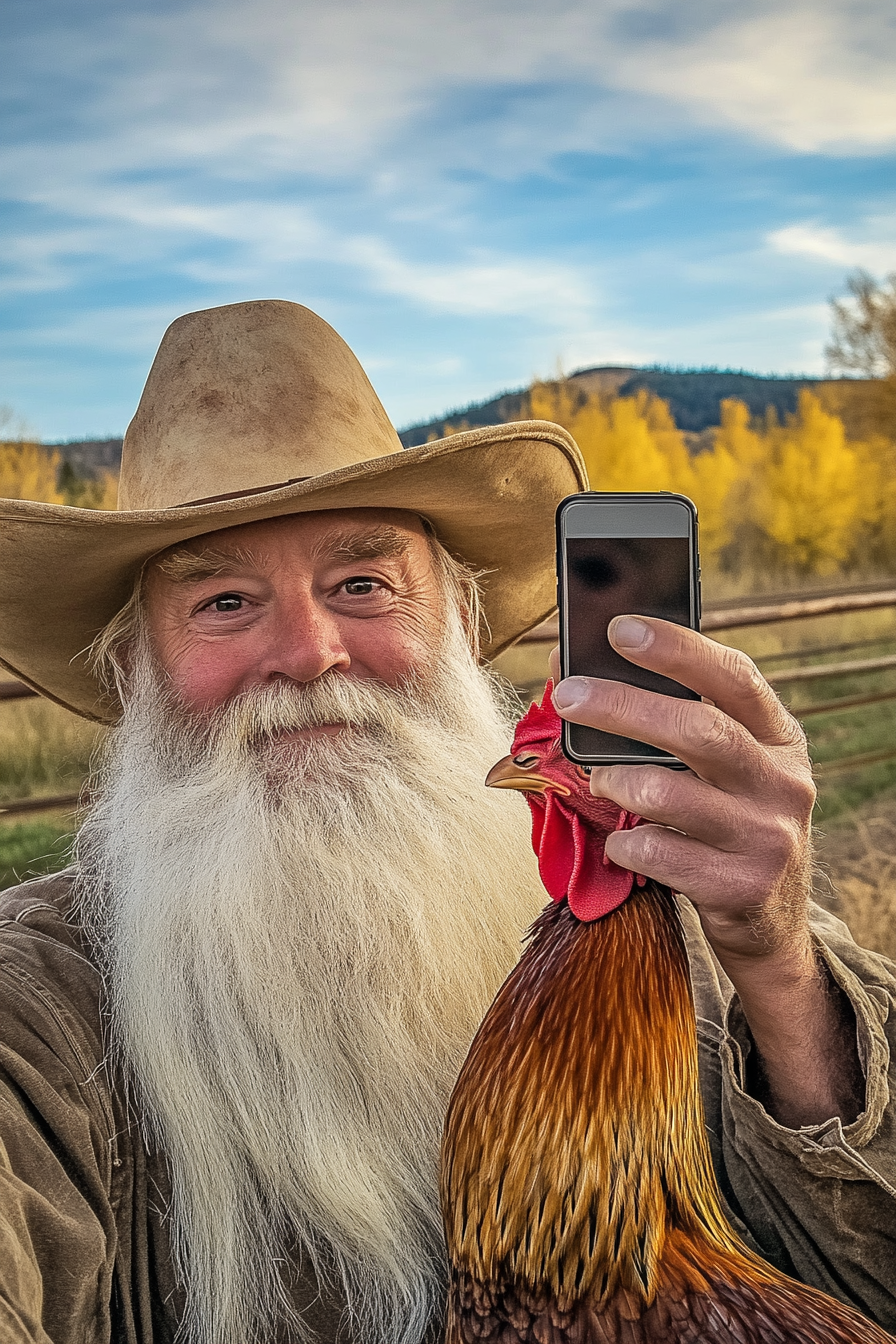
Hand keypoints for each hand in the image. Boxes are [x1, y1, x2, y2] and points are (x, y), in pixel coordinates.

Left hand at [550, 615, 861, 1125]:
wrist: (770, 918)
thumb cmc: (726, 818)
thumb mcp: (726, 765)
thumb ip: (675, 720)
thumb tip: (577, 670)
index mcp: (779, 736)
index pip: (733, 676)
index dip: (676, 648)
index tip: (619, 628)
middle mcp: (782, 781)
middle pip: (699, 730)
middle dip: (624, 706)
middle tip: (568, 694)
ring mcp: (766, 836)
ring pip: (673, 794)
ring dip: (619, 781)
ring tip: (598, 778)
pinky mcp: (741, 887)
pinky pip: (660, 854)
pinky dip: (626, 843)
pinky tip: (622, 842)